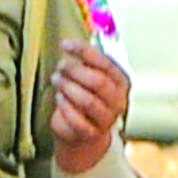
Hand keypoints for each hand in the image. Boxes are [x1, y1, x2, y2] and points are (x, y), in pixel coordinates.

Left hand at [46, 40, 130, 170]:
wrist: (83, 135)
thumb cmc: (85, 99)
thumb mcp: (88, 77)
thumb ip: (85, 62)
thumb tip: (72, 43)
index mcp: (121, 82)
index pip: (106, 63)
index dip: (84, 52)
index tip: (66, 44)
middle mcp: (117, 100)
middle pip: (98, 82)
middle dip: (75, 71)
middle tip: (60, 66)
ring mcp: (106, 118)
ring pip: (87, 100)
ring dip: (67, 87)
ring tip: (56, 80)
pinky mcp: (91, 132)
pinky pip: (77, 119)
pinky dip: (65, 106)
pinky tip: (59, 98)